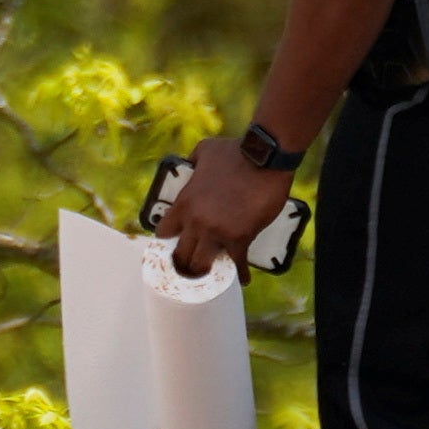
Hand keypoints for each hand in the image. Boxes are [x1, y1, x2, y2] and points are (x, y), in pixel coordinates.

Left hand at [157, 135, 291, 278]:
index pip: (164, 232)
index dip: (168, 241)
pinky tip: (242, 279)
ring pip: (203, 265)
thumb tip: (190, 165)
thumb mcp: (205, 150)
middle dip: (185, 264)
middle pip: (181, 256)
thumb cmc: (236, 151)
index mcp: (184, 202)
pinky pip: (236, 263)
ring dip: (208, 272)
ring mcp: (217, 231)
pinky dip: (240, 273)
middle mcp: (196, 221)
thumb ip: (192, 161)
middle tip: (192, 269)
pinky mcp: (240, 237)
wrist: (265, 157)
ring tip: (214, 274)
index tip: (174, 246)